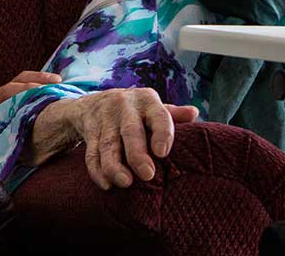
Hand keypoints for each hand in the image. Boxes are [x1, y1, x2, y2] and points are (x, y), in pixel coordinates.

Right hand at [37, 88, 198, 189]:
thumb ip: (173, 114)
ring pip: (108, 144)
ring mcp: (104, 118)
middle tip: (147, 175)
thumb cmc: (136, 111)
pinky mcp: (90, 131)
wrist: (95, 102)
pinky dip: (97, 170)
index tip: (162, 153)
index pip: (158, 115)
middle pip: (130, 131)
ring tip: (125, 183)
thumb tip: (194, 113)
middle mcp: (124, 106)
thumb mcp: (153, 107)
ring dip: (114, 165)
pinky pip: (91, 153)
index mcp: (147, 100)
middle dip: (137, 154)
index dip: (161, 133)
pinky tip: (106, 184)